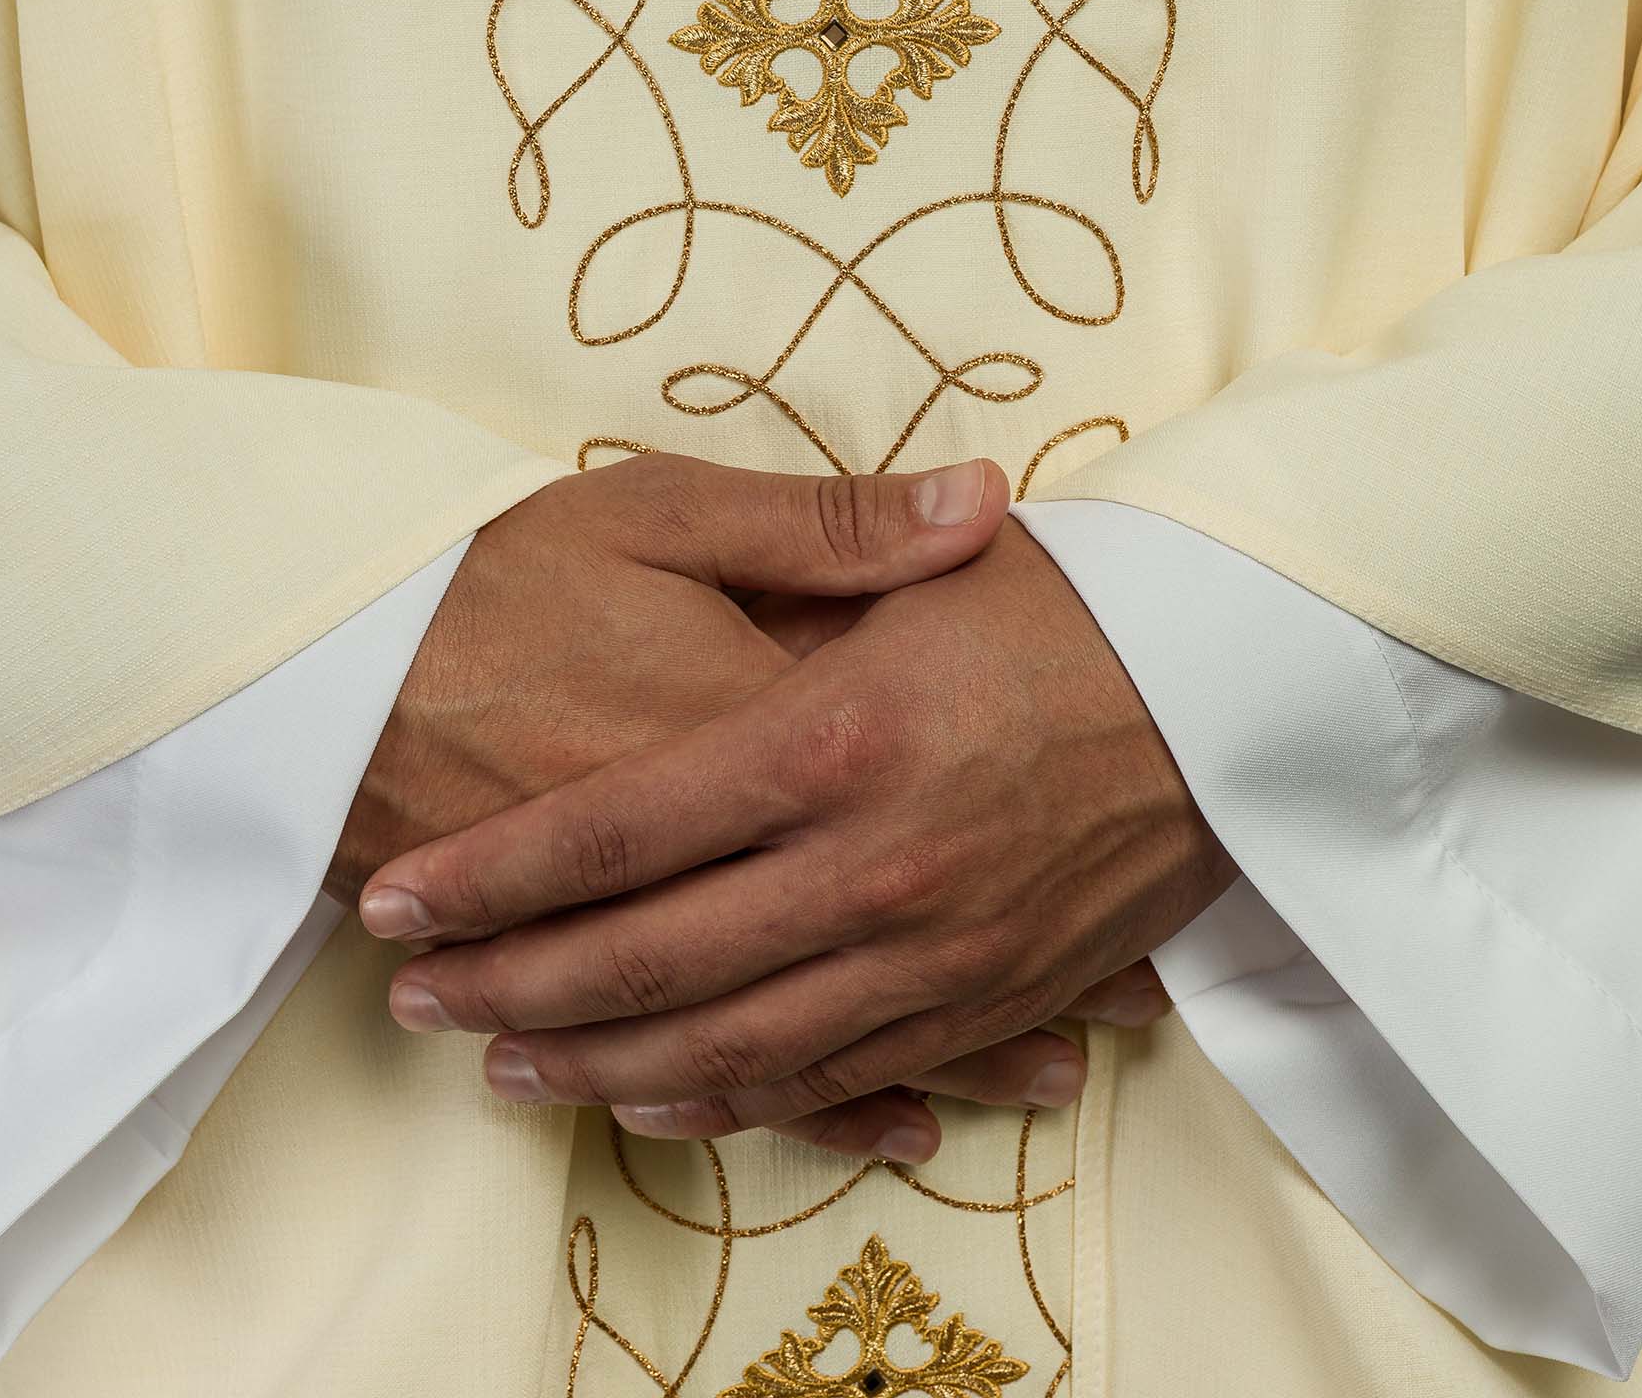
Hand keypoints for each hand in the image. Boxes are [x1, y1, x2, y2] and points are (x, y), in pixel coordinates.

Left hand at [361, 516, 1229, 1160]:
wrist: (1240, 696)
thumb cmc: (1071, 599)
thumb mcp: (923, 549)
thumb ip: (819, 542)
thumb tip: (652, 559)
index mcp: (829, 736)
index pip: (615, 832)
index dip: (494, 875)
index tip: (401, 898)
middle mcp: (869, 864)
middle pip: (648, 960)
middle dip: (511, 987)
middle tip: (416, 999)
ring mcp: (927, 950)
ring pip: (727, 1044)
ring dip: (599, 1063)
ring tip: (505, 1063)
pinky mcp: (980, 997)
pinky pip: (831, 1075)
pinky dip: (733, 1099)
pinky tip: (661, 1099)